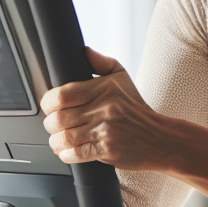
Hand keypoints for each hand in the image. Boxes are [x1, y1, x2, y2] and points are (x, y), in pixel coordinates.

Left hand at [41, 48, 176, 170]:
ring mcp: (104, 131)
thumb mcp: (123, 78)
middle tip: (53, 124)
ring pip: (65, 137)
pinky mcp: (106, 150)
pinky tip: (67, 151)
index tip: (49, 106)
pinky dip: (66, 154)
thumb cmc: (137, 109)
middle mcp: (103, 109)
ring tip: (58, 139)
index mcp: (104, 89)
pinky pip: (77, 154)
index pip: (62, 95)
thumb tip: (85, 51)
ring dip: (56, 141)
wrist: (159, 138)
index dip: (48, 102)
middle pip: (59, 118)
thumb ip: (101, 63)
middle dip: (50, 124)